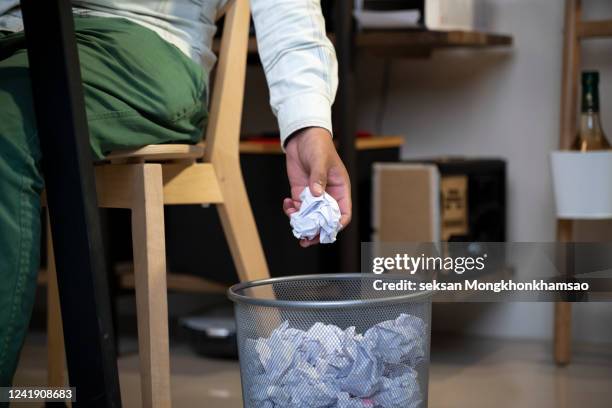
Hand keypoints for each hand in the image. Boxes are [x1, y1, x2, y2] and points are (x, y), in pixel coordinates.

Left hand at [283, 127, 351, 246]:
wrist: (302, 136)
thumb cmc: (318, 145)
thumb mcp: (320, 160)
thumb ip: (318, 177)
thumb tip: (316, 195)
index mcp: (340, 190)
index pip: (343, 213)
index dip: (336, 224)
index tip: (326, 230)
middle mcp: (328, 196)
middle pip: (325, 220)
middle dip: (316, 231)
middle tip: (306, 239)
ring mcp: (314, 196)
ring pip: (310, 217)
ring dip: (302, 224)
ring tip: (294, 225)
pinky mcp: (301, 193)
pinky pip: (298, 209)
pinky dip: (291, 211)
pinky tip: (287, 204)